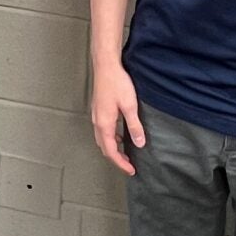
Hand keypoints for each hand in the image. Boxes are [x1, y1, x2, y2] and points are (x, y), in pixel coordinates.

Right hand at [89, 60, 146, 175]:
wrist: (106, 65)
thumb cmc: (117, 83)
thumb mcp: (130, 106)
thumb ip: (134, 126)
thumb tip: (139, 143)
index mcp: (104, 124)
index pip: (111, 151)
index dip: (121, 163)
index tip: (131, 170)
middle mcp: (97, 122)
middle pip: (104, 147)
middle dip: (116, 158)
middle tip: (128, 165)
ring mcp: (96, 115)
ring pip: (101, 139)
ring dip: (112, 148)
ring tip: (125, 153)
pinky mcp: (98, 109)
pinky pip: (102, 130)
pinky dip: (110, 138)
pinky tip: (119, 135)